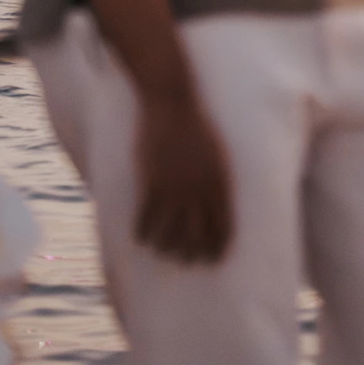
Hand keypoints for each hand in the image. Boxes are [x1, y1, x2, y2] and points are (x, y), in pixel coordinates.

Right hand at [135, 89, 232, 263]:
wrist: (173, 103)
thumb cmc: (197, 126)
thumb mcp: (218, 154)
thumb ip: (219, 181)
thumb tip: (217, 206)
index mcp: (220, 182)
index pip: (223, 226)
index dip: (218, 247)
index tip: (213, 261)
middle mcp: (199, 190)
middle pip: (196, 236)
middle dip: (192, 253)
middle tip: (186, 261)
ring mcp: (175, 187)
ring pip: (169, 233)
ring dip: (164, 247)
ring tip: (161, 251)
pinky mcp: (152, 182)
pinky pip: (146, 219)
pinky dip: (142, 233)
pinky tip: (140, 238)